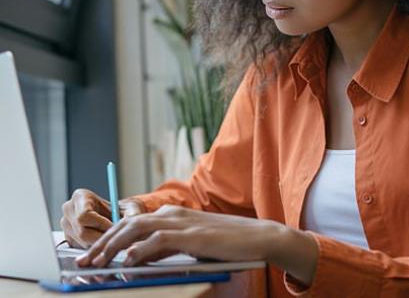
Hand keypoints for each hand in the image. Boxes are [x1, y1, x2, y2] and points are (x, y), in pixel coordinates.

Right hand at [60, 188, 145, 248]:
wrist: (118, 217)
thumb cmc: (123, 210)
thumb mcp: (131, 208)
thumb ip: (132, 213)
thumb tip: (132, 222)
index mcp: (80, 196)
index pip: (84, 215)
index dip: (101, 224)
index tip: (115, 228)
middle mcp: (69, 210)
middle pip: (82, 232)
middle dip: (101, 237)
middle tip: (117, 240)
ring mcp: (66, 225)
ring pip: (82, 242)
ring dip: (99, 245)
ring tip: (114, 242)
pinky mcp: (69, 239)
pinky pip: (81, 249)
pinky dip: (95, 250)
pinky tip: (106, 246)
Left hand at [75, 205, 282, 267]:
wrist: (256, 237)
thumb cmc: (225, 243)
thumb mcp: (190, 243)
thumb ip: (165, 247)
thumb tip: (139, 258)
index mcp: (171, 215)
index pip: (131, 224)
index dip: (108, 238)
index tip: (92, 255)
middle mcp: (172, 214)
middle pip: (127, 224)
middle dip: (102, 243)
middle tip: (84, 262)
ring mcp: (181, 223)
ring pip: (137, 229)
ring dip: (113, 246)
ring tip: (96, 263)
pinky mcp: (191, 235)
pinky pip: (159, 241)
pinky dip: (140, 250)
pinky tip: (127, 261)